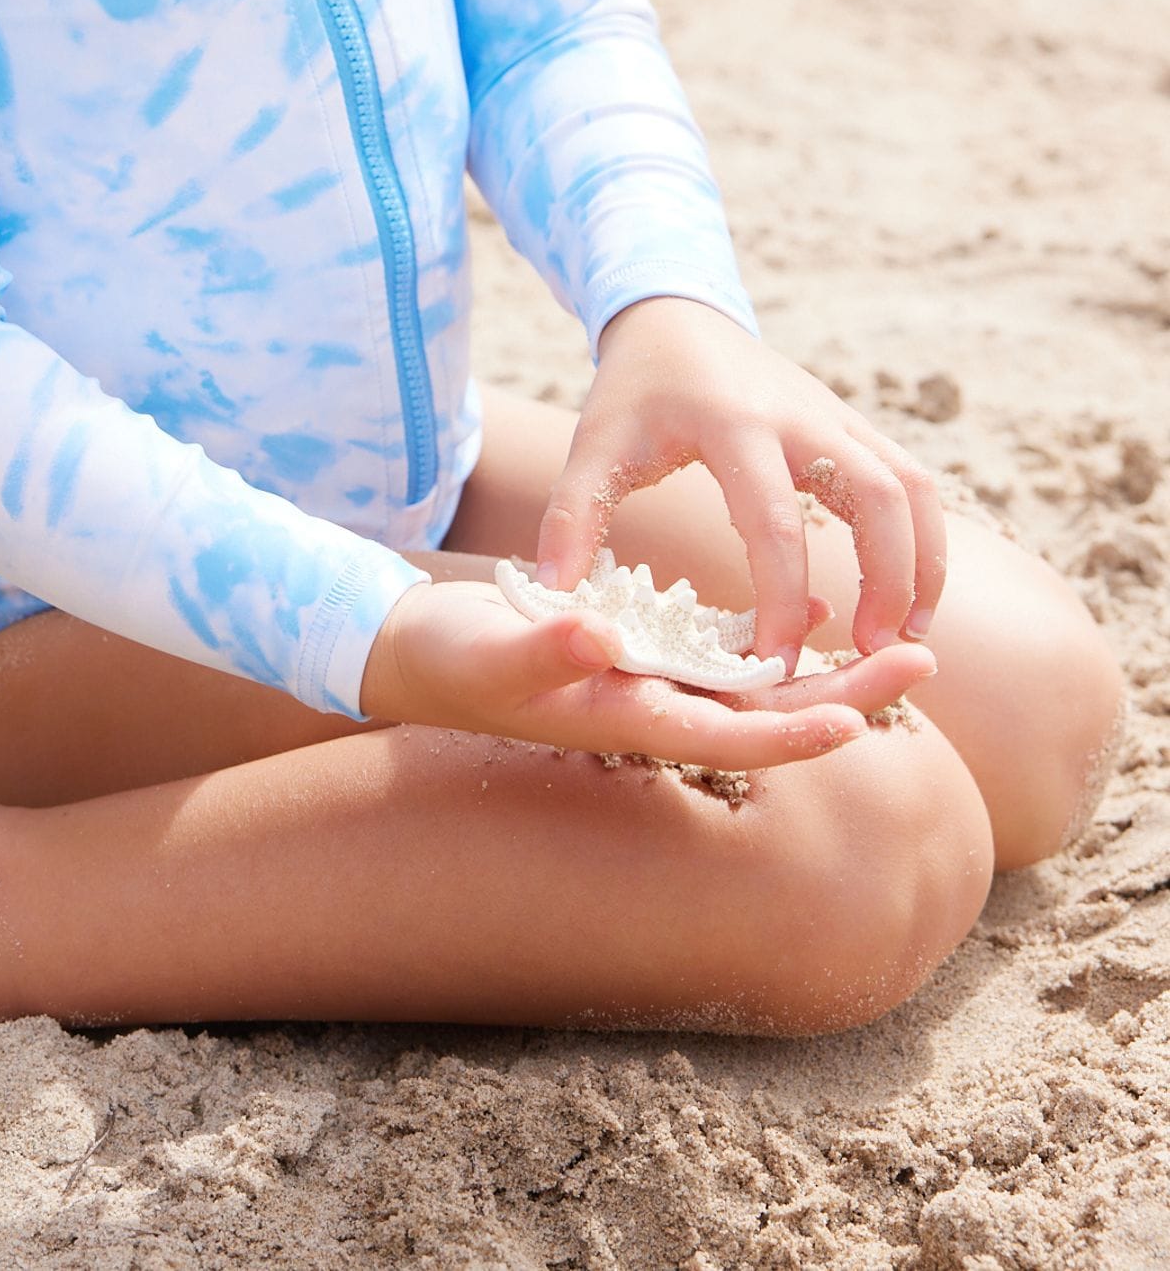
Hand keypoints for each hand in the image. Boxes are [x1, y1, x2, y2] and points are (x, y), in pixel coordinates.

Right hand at [360, 575, 933, 766]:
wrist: (425, 658)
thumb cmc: (456, 660)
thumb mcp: (497, 650)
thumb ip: (546, 646)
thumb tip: (601, 641)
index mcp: (630, 717)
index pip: (732, 737)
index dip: (795, 732)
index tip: (860, 716)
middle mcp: (657, 712)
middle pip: (770, 717)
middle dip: (848, 695)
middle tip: (922, 662)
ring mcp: (658, 689)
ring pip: (764, 690)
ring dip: (832, 671)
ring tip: (899, 642)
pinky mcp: (651, 661)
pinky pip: (734, 661)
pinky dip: (784, 641)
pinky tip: (823, 609)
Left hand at [537, 298, 949, 673]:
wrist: (676, 317)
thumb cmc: (634, 392)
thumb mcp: (594, 447)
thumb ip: (572, 518)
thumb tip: (555, 598)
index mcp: (733, 426)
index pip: (774, 522)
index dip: (782, 600)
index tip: (778, 666)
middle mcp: (801, 418)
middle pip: (876, 496)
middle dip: (887, 577)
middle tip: (874, 653)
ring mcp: (836, 417)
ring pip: (912, 485)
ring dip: (923, 562)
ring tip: (907, 636)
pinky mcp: (853, 424)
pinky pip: (912, 478)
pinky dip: (925, 538)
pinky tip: (911, 595)